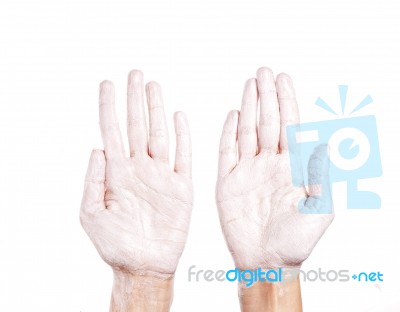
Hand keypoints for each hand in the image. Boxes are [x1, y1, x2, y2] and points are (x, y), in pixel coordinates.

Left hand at [80, 70, 191, 287]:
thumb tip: (97, 147)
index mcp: (117, 173)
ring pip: (159, 134)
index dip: (108, 107)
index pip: (111, 132)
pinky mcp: (182, 186)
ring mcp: (161, 175)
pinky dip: (183, 136)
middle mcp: (139, 168)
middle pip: (136, 125)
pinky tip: (179, 116)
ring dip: (156, 110)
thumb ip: (93, 180)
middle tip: (134, 73)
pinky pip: (184, 156)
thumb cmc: (116, 244)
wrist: (145, 264)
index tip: (107, 84)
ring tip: (153, 85)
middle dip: (134, 99)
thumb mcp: (92, 213)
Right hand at [216, 67, 333, 270]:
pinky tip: (233, 114)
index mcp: (292, 169)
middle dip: (266, 96)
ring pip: (248, 131)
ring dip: (248, 107)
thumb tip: (324, 144)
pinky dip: (228, 133)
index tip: (283, 79)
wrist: (266, 262)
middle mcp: (270, 165)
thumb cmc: (295, 242)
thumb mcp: (319, 212)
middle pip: (268, 122)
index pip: (290, 127)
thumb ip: (321, 178)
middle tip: (263, 72)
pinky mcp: (228, 182)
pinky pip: (226, 152)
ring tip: (249, 85)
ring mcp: (248, 171)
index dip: (286, 102)